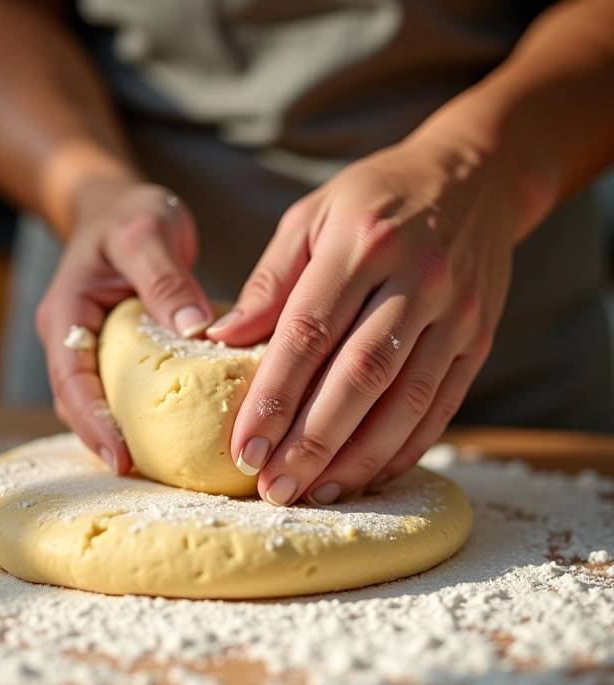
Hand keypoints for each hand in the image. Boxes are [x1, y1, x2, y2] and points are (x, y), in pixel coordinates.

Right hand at [35, 181, 211, 472]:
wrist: (120, 209)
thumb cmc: (128, 216)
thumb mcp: (146, 234)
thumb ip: (166, 279)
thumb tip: (197, 330)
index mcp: (67, 315)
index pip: (70, 379)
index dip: (92, 422)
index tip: (121, 458)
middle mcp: (73, 340)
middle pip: (80, 405)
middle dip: (106, 442)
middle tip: (145, 478)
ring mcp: (94, 350)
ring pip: (101, 404)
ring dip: (123, 434)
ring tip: (162, 468)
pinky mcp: (118, 355)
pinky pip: (125, 391)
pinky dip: (144, 414)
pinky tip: (178, 432)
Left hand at [207, 133, 518, 504]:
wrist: (474, 177)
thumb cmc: (375, 197)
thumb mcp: (311, 217)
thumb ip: (270, 281)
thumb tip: (220, 340)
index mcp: (361, 243)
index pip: (309, 333)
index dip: (274, 397)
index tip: (244, 447)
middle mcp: (416, 279)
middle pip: (359, 377)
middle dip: (313, 442)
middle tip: (274, 489)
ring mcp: (455, 313)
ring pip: (405, 401)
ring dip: (358, 458)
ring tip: (315, 494)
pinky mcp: (478, 338)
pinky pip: (442, 404)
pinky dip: (406, 447)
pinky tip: (370, 475)